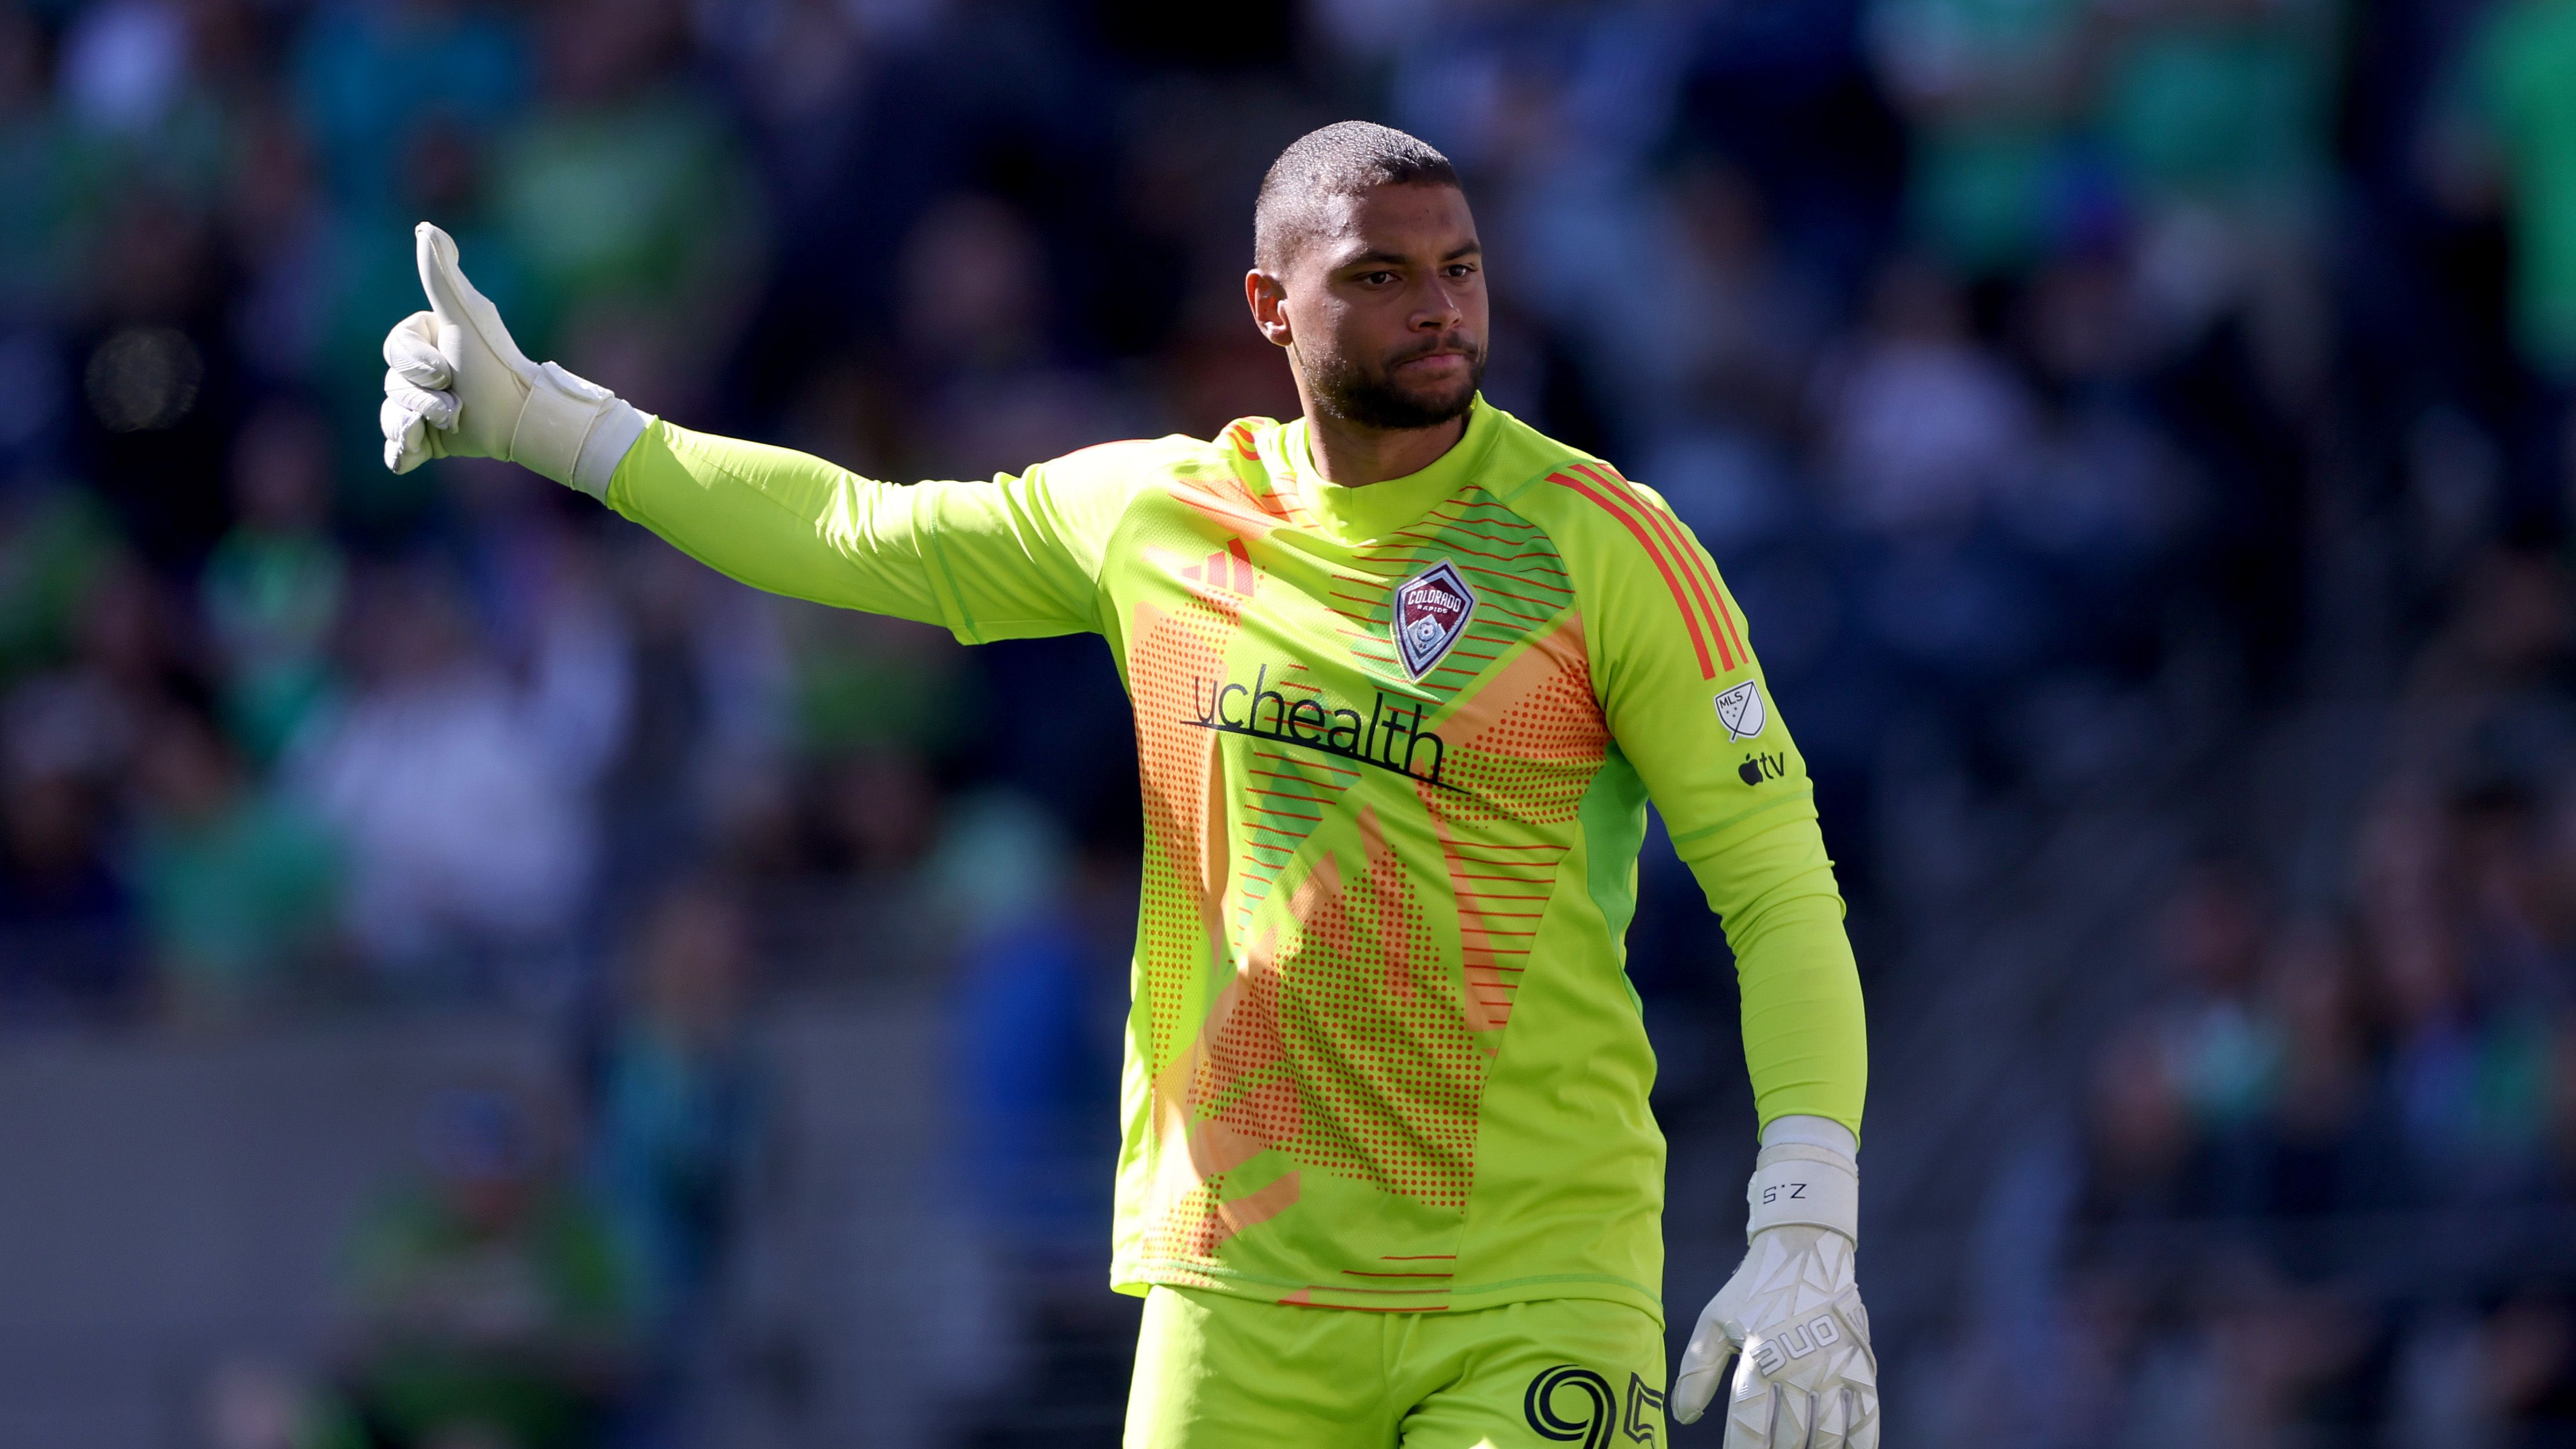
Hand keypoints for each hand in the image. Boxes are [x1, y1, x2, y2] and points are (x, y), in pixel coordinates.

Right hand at [379, 222, 645, 497]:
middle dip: (423, 398)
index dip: (416, 365)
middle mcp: (417, 376)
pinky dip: (403, 453)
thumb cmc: (494, 362)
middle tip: (456, 402)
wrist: (520, 416)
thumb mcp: (464, 314)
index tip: (447, 369)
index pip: (393, 352)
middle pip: (392, 387)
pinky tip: (416, 452)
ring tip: (451, 422)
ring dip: (416, 423)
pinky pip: (395, 452)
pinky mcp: (427, 442)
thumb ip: (442, 274)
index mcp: (422, 343)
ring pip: (391, 419)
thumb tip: (425, 227)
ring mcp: (420, 409)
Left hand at [1671, 1133, 1877, 1444]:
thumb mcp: (1714, 1321)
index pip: (1748, 1430)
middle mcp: (1799, 1371)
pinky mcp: (1861, 1367)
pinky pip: (1866, 1419)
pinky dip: (1858, 1444)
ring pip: (1827, 1437)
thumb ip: (1696, 1370)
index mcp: (1759, 1362)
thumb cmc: (1754, 1289)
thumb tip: (1683, 1416)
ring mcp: (1834, 1371)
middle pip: (1789, 1440)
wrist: (1805, 1248)